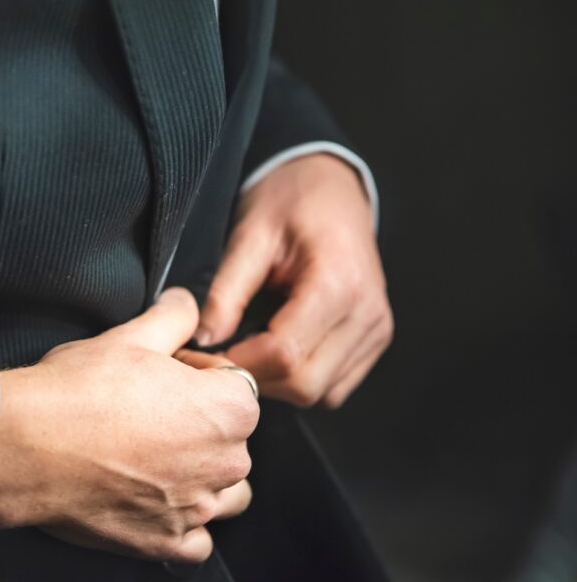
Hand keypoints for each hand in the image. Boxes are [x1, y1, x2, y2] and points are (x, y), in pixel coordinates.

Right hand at [0, 287, 257, 563]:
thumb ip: (173, 317)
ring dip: (200, 477)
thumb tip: (185, 303)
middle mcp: (226, 462)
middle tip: (147, 411)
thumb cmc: (78, 391)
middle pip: (231, 439)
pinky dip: (182, 525)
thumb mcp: (131, 336)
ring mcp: (197, 507)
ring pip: (224, 493)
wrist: (27, 447)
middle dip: (199, 424)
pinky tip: (152, 503)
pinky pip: (197, 541)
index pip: (236, 383)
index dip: (196, 373)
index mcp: (230, 408)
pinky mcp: (167, 540)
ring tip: (154, 459)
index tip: (163, 373)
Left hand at [196, 153, 392, 407]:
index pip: (285, 353)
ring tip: (250, 347)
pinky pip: (334, 387)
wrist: (334, 188)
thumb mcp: (250, 234)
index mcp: (339, 283)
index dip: (240, 361)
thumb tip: (205, 340)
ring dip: (278, 382)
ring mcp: (376, 330)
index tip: (208, 350)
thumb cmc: (291, 202)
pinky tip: (279, 350)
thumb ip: (227, 291)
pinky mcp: (375, 340)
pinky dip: (302, 379)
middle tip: (224, 353)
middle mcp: (367, 313)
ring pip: (319, 393)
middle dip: (257, 376)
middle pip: (304, 384)